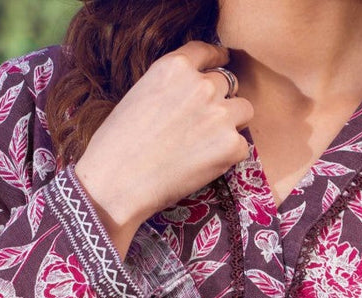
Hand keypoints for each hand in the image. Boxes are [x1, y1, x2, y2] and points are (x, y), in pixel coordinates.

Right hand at [74, 41, 253, 256]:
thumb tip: (191, 94)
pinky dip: (229, 155)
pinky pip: (242, 145)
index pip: (207, 51)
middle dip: (219, 100)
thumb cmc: (119, 144)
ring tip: (209, 144)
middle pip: (228, 84)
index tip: (222, 62)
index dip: (217, 58)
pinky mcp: (230, 145)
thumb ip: (172, 87)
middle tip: (204, 124)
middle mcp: (202, 85)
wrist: (118, 181)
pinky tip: (205, 165)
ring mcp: (219, 114)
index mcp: (175, 66)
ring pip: (243, 110)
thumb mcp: (141, 94)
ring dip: (232, 124)